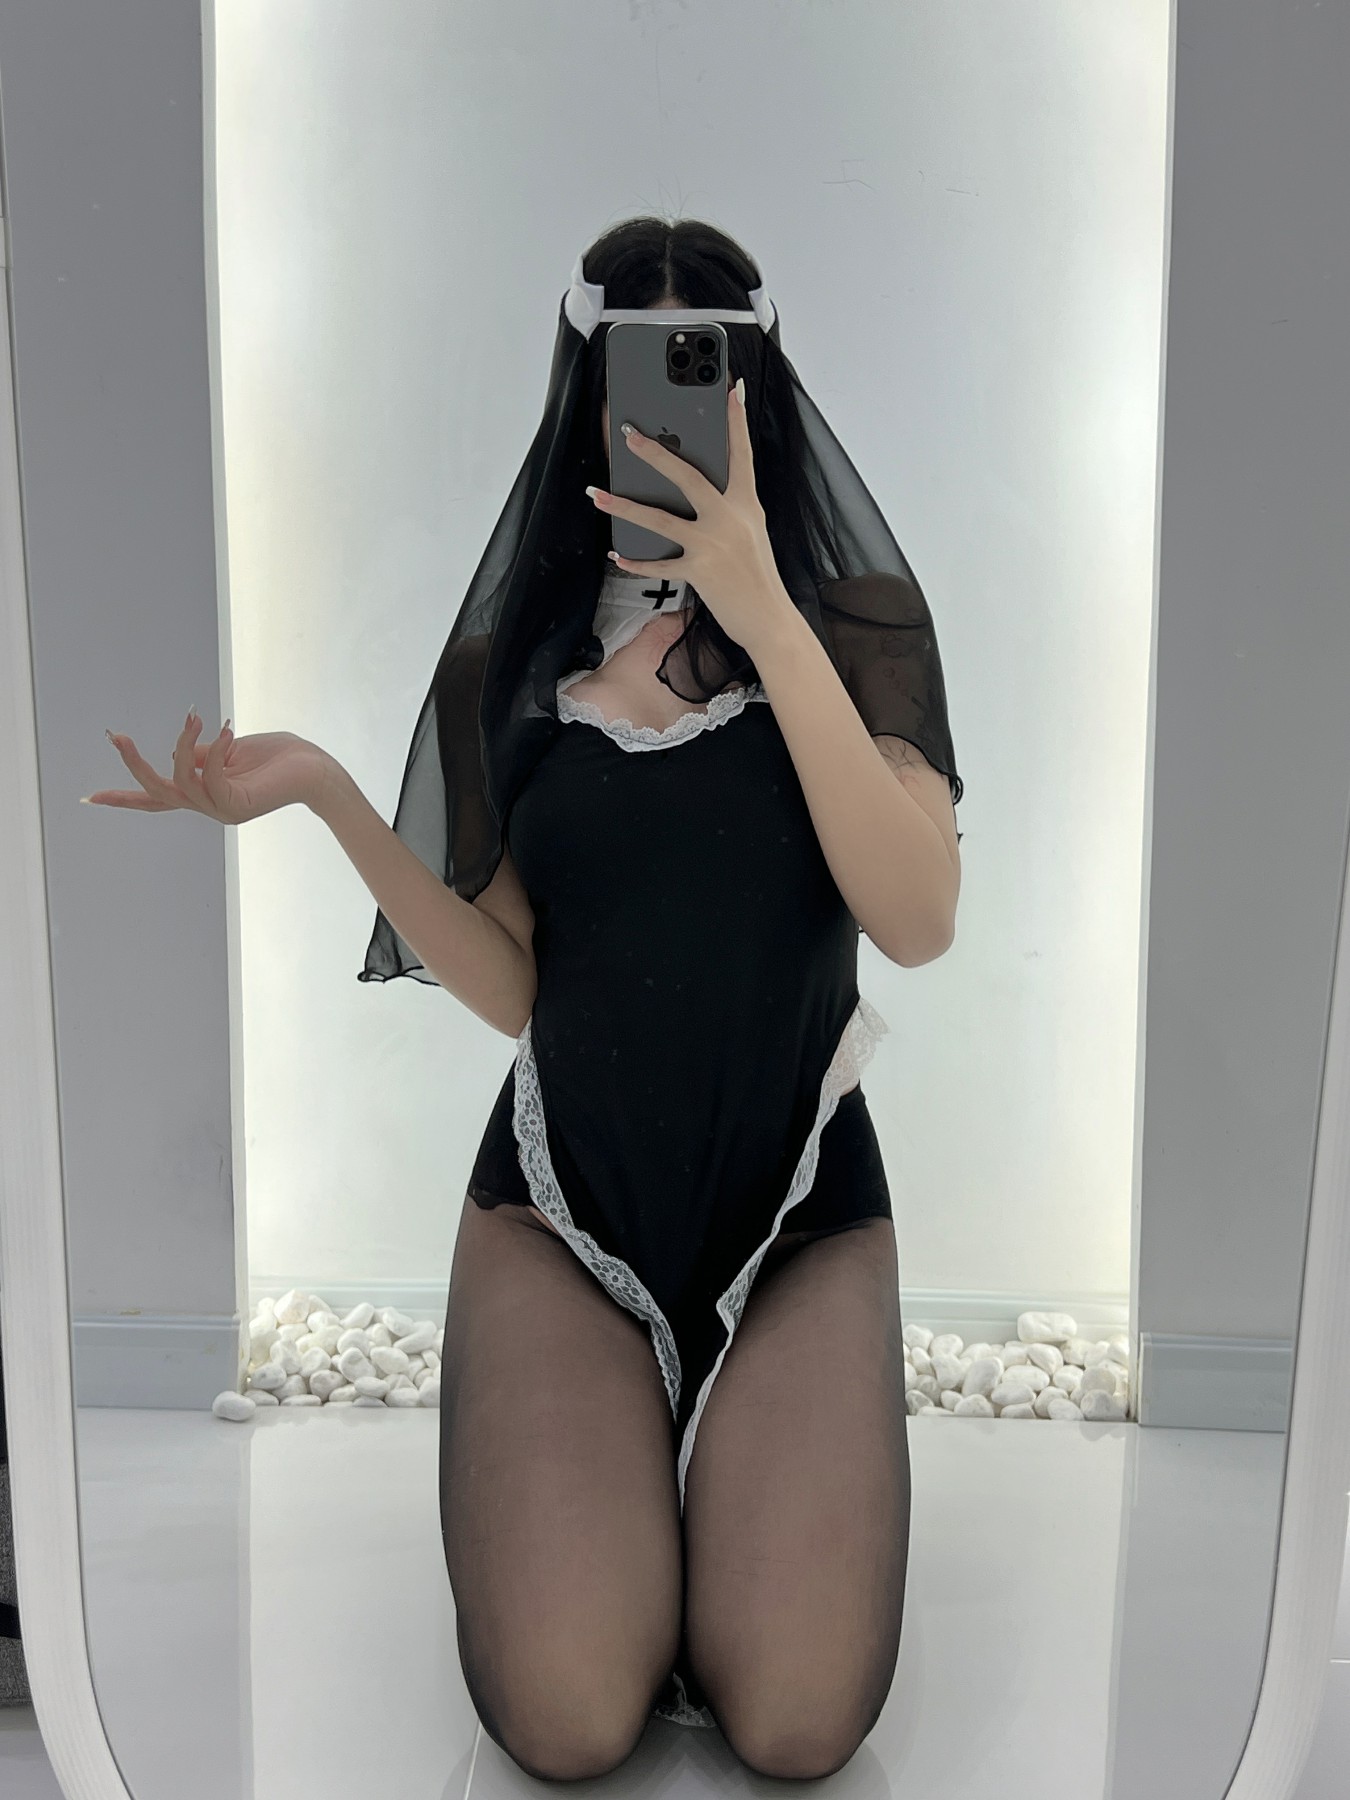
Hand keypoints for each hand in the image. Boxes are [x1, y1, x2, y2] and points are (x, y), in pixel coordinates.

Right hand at [83, 708, 333, 823]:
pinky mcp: (239, 806)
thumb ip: (202, 753)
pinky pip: (210, 778)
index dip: (124, 798)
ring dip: (183, 745)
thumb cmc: (280, 757)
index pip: (157, 800)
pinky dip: (213, 751)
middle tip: (118, 737)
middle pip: (158, 793)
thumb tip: (177, 750)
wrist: (317, 770)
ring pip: (181, 782)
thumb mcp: (230, 749)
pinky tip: (225, 730)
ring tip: (197, 718)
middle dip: (134, 765)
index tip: (89, 797)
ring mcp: (223, 810)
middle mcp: (209, 807)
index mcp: (204, 794)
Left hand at [586, 377, 796, 654]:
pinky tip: (616, 555)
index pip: (742, 453)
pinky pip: (659, 565)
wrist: (769, 619)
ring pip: (660, 519)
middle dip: (655, 453)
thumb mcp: (751, 531)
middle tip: (630, 434)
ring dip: (623, 506)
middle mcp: (730, 518)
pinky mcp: (700, 571)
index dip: (736, 420)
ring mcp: (713, 543)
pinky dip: (635, 562)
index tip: (730, 388)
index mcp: (747, 504)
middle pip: (688, 477)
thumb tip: (699, 489)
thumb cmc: (758, 575)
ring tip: (597, 494)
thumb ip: (729, 506)